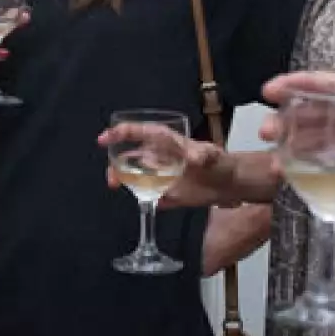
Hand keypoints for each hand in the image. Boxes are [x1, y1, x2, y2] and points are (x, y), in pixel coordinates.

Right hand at [97, 125, 234, 207]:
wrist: (230, 184)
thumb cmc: (219, 162)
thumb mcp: (211, 154)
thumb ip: (203, 154)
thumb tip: (195, 158)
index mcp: (164, 141)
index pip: (138, 132)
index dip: (119, 133)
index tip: (104, 139)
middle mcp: (158, 157)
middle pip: (129, 157)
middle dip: (116, 165)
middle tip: (112, 178)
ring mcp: (160, 176)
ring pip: (134, 176)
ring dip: (123, 180)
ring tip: (116, 186)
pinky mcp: (166, 194)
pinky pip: (149, 196)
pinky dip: (144, 199)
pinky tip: (145, 203)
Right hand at [260, 72, 334, 221]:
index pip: (327, 85)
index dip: (298, 83)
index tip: (273, 89)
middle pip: (307, 111)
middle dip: (283, 116)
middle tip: (266, 130)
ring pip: (304, 136)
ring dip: (283, 141)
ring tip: (269, 151)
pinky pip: (311, 163)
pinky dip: (293, 166)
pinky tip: (280, 172)